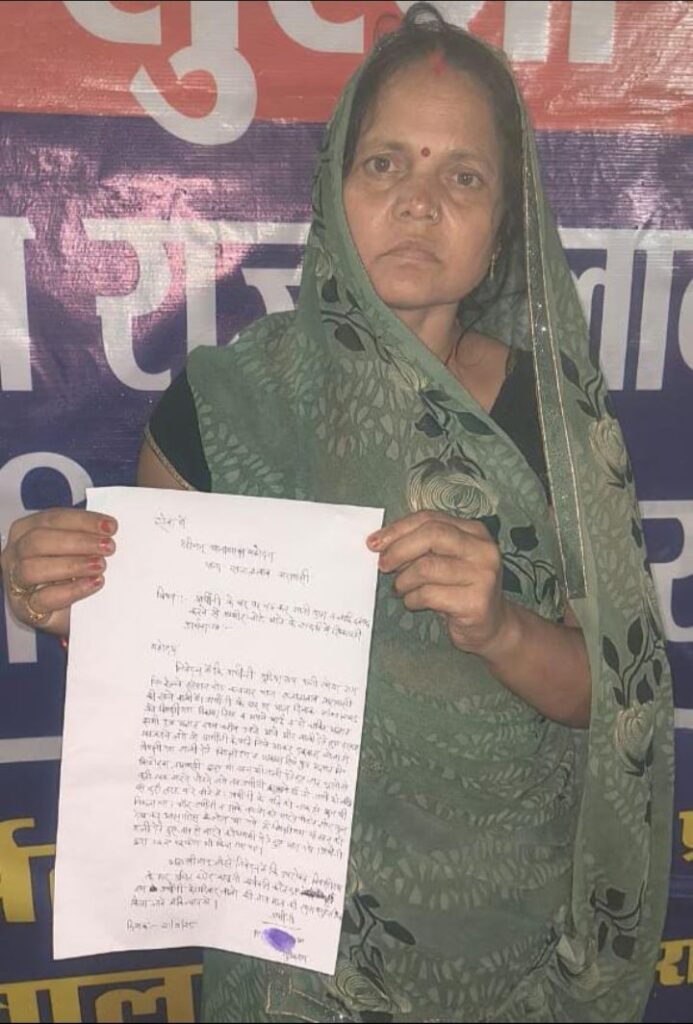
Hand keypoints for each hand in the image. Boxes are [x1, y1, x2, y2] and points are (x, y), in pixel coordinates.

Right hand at [1, 509, 117, 636]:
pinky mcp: (24, 608)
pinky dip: (71, 590)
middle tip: (108, 546)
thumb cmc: (68, 574)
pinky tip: (93, 583)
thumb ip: (86, 537)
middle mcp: (15, 553)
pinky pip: (43, 599)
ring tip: (100, 565)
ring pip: (33, 568)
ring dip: (72, 565)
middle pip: (39, 540)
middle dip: (78, 541)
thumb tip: (109, 528)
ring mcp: (15, 582)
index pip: (52, 518)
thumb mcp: (75, 550)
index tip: (110, 527)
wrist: (65, 612)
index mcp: (26, 530)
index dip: (82, 521)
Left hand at [367, 510, 511, 657]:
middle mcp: (483, 549)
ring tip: (401, 588)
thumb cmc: (461, 590)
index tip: (375, 542)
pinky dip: (412, 599)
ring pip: (426, 567)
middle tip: (383, 565)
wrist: (492, 626)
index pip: (429, 519)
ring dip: (403, 580)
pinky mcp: (475, 602)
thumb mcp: (445, 561)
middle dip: (399, 549)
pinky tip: (414, 602)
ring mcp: (482, 576)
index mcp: (474, 532)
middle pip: (431, 535)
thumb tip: (382, 543)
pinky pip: (429, 595)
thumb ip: (422, 547)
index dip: (398, 529)